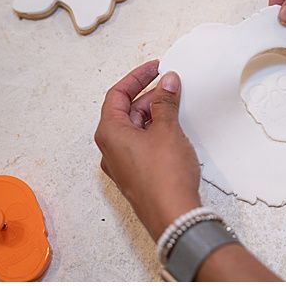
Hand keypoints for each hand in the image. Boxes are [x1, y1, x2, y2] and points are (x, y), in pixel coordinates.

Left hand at [94, 60, 200, 240]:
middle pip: (126, 111)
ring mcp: (122, 164)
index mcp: (109, 132)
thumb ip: (165, 102)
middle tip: (171, 85)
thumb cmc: (164, 176)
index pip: (117, 94)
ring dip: (154, 114)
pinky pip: (142, 145)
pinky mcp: (135, 176)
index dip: (137, 77)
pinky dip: (155, 132)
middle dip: (149, 96)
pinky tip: (173, 129)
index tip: (155, 67)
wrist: (174, 217)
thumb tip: (167, 82)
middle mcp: (110, 148)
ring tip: (176, 105)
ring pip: (135, 129)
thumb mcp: (166, 129)